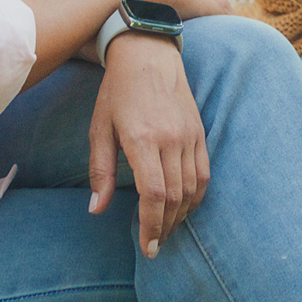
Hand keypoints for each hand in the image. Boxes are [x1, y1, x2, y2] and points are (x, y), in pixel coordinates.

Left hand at [90, 34, 207, 258]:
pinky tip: (184, 208)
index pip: (154, 194)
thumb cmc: (117, 92)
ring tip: (166, 231)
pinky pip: (204, 173)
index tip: (147, 247)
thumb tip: (97, 209)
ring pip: (193, 188)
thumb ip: (100, 171)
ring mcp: (189, 136)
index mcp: (142, 139)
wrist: (149, 54)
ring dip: (181, 216)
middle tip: (155, 247)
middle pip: (176, 197)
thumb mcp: (99, 129)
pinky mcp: (199, 133)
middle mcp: (170, 139)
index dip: (151, 225)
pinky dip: (196, 196)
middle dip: (166, 227)